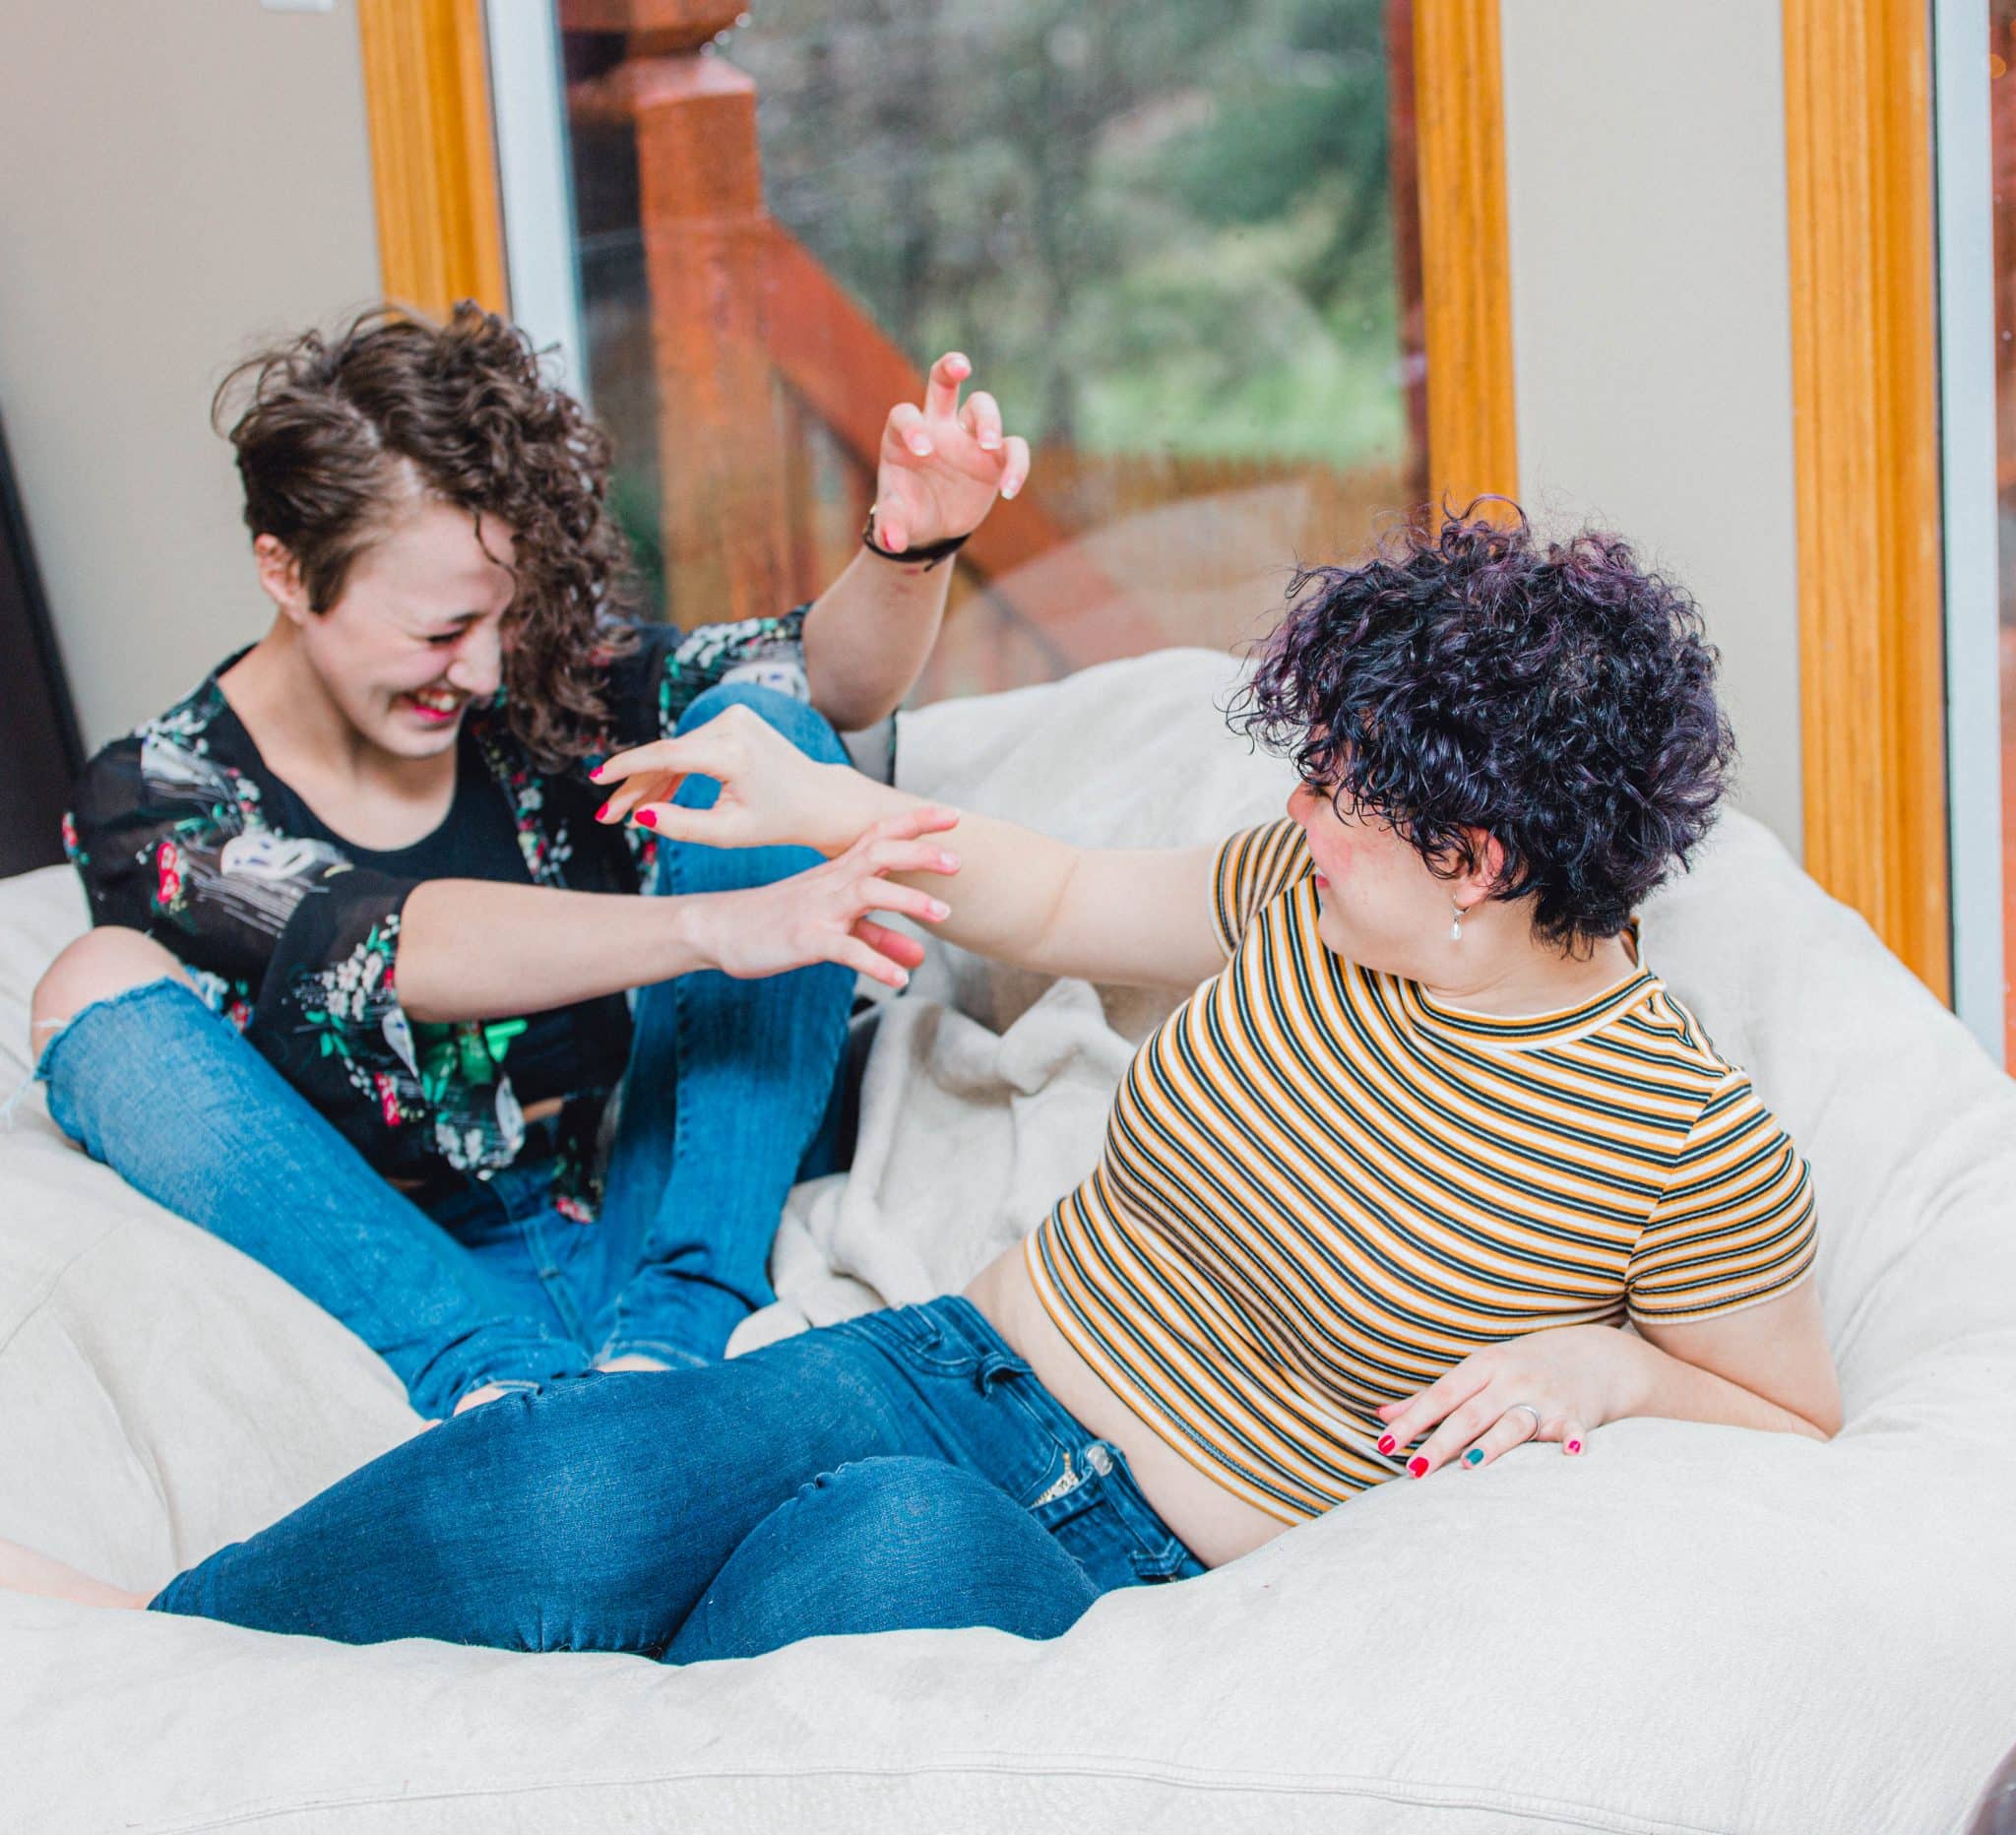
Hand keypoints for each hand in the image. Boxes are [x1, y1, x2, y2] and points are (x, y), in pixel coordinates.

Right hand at [592, 703, 886, 856]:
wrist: (818, 798)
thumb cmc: (777, 821)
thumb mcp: (728, 834)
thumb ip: (682, 826)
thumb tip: (638, 815)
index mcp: (734, 753)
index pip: (667, 756)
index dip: (627, 768)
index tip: (596, 780)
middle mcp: (732, 724)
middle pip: (666, 755)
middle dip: (633, 787)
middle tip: (606, 817)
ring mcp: (734, 715)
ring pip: (676, 750)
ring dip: (651, 780)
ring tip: (623, 813)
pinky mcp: (734, 716)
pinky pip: (691, 745)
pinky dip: (672, 769)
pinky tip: (652, 795)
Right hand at [684, 805, 960, 989]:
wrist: (720, 931)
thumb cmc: (777, 922)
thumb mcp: (834, 928)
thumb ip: (878, 939)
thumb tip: (917, 957)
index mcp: (838, 871)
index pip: (881, 836)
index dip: (917, 823)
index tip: (953, 816)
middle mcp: (832, 883)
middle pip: (880, 854)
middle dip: (921, 854)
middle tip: (958, 862)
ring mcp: (818, 909)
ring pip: (868, 893)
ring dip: (909, 901)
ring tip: (944, 916)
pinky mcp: (806, 939)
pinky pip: (845, 949)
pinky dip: (875, 962)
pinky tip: (899, 979)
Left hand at [871, 351, 1031, 553]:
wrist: (932, 526)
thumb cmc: (908, 513)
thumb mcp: (895, 521)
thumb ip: (890, 527)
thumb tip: (894, 542)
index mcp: (904, 435)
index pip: (906, 414)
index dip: (914, 426)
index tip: (923, 450)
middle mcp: (937, 427)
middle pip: (943, 383)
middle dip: (950, 368)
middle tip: (961, 367)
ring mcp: (967, 438)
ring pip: (982, 407)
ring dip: (989, 420)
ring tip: (990, 445)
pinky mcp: (994, 458)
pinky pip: (1014, 449)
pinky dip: (1017, 465)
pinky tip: (1009, 489)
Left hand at [1373, 1326, 1641, 1477]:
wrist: (1590, 1357)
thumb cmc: (1519, 1369)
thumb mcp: (1476, 1373)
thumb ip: (1429, 1398)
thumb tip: (1381, 1418)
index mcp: (1483, 1367)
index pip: (1441, 1396)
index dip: (1413, 1420)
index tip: (1386, 1444)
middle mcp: (1511, 1380)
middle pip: (1470, 1414)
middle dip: (1441, 1443)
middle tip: (1415, 1470)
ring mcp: (1543, 1397)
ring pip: (1513, 1424)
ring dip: (1493, 1445)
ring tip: (1469, 1466)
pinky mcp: (1575, 1415)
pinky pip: (1572, 1429)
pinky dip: (1572, 1440)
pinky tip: (1570, 1453)